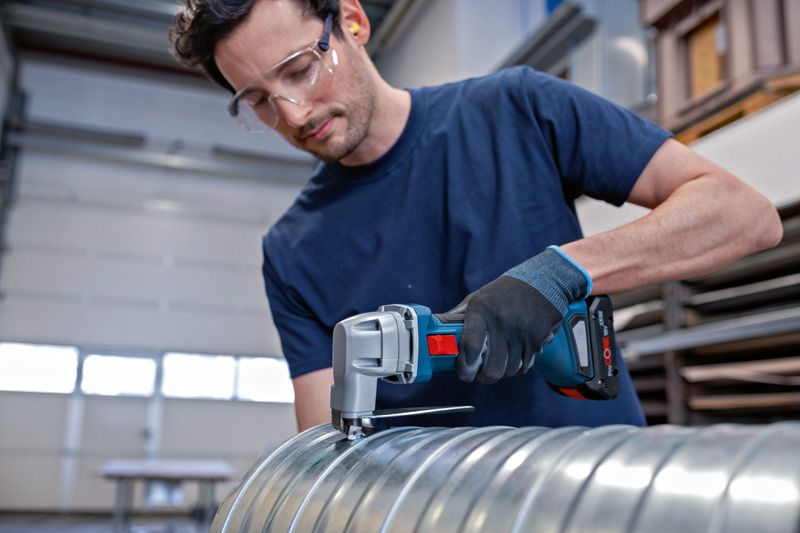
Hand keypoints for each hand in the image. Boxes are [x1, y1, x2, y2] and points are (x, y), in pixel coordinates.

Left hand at [455, 246, 591, 383]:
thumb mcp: (478, 298)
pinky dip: (517, 367)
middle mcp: (502, 323)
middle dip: (484, 378)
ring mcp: (522, 333)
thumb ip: (458, 317)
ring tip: (496, 365)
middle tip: (480, 375)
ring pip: (509, 371)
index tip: (464, 373)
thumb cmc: (504, 292)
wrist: (543, 282)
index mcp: (482, 311)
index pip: (471, 346)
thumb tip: (436, 332)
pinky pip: (525, 366)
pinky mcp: (537, 339)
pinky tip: (513, 358)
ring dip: (501, 372)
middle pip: (493, 369)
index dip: (465, 366)